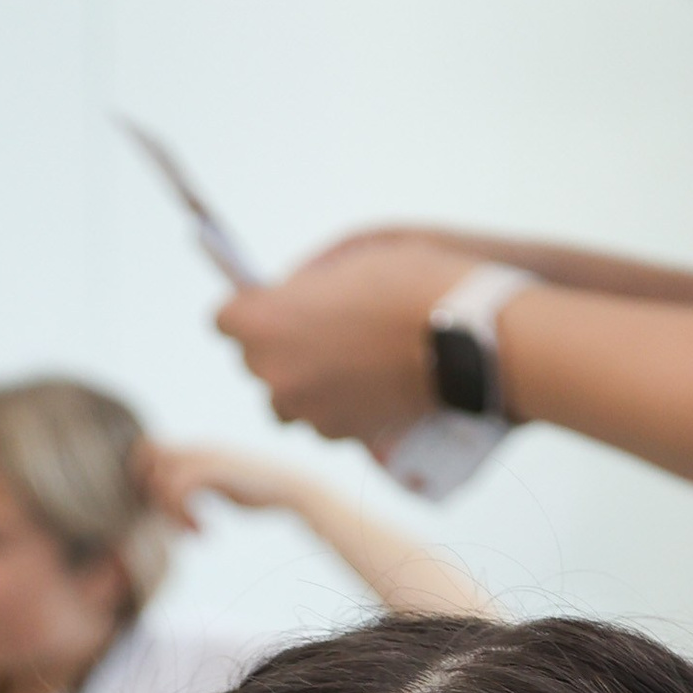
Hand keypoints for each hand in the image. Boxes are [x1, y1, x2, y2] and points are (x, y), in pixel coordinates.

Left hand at [137, 440, 310, 526]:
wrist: (293, 487)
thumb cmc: (259, 492)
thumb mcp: (221, 486)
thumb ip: (197, 487)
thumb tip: (177, 502)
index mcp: (196, 449)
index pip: (150, 450)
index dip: (146, 478)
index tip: (164, 509)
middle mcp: (196, 447)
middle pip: (146, 456)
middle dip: (149, 492)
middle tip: (169, 519)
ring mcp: (205, 455)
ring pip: (160, 478)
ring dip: (170, 512)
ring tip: (194, 533)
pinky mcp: (214, 469)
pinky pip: (178, 489)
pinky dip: (184, 516)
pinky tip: (205, 533)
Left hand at [216, 236, 470, 446]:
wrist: (468, 341)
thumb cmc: (412, 284)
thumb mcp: (352, 255)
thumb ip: (307, 280)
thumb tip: (290, 295)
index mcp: (264, 322)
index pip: (223, 319)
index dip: (250, 310)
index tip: (273, 304)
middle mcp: (274, 375)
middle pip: (254, 362)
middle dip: (279, 345)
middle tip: (322, 327)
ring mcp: (306, 412)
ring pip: (287, 398)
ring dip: (306, 381)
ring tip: (350, 359)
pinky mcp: (340, 437)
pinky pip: (322, 420)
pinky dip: (337, 405)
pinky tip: (370, 383)